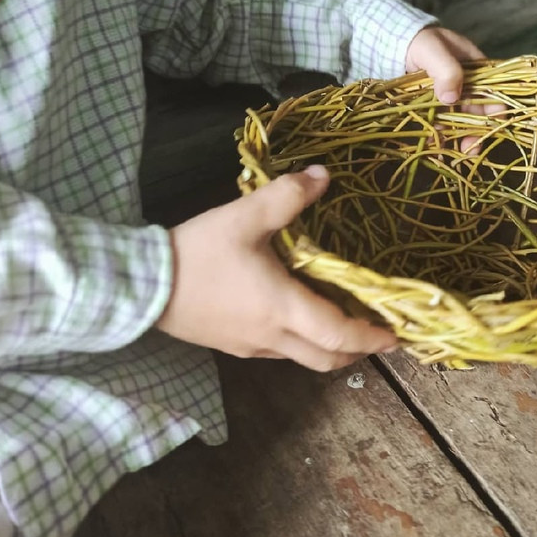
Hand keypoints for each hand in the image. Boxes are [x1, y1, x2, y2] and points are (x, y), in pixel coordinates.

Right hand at [157, 165, 396, 369]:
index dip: (371, 337)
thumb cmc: (197, 253)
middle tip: (378, 333)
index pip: (339, 335)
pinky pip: (279, 351)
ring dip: (329, 347)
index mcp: (282, 309)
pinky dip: (302, 341)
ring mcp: (250, 346)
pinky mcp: (231, 345)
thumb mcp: (242, 216)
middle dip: (358, 350)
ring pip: (303, 358)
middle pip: (327, 359)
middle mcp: (272, 336)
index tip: (397, 334)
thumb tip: (323, 176)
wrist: (140, 286)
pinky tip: (297, 315)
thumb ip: (286, 196)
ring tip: (343, 321)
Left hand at [406, 26, 502, 150]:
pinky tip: (434, 146)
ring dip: (458, 137)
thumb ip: (447, 70)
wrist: (395, 43)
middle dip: (475, 132)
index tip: (488, 130)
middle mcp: (468, 84)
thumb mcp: (434, 50)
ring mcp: (452, 95)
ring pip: (460, 120)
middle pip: (479, 111)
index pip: (494, 92)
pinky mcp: (436, 104)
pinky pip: (442, 122)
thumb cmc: (420, 41)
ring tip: (451, 153)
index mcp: (477, 68)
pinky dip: (440, 134)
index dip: (495, 113)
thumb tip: (452, 98)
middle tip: (468, 151)